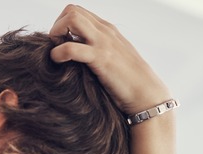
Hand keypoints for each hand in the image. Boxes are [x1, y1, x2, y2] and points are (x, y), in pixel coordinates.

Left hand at [49, 4, 170, 114]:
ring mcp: (103, 43)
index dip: (63, 24)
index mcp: (106, 29)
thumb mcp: (112, 57)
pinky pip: (72, 48)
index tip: (61, 43)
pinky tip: (58, 62)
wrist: (146, 94)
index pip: (77, 11)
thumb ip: (96, 49)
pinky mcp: (101, 59)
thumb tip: (75, 52)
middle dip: (57, 26)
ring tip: (57, 53)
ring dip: (57, 33)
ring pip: (72, 19)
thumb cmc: (127, 81)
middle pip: (72, 10)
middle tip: (56, 47)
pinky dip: (58, 53)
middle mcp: (105, 31)